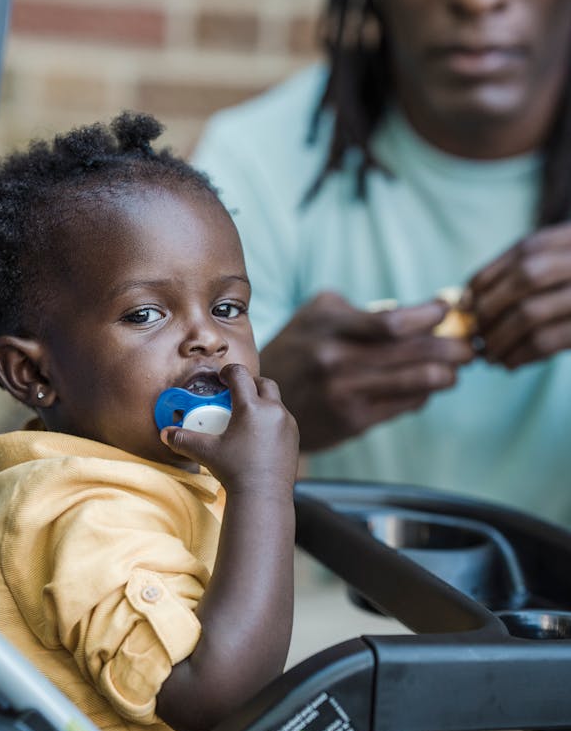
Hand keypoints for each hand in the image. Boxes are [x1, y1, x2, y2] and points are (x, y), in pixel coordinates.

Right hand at [161, 362, 298, 493]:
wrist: (264, 496)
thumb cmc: (235, 472)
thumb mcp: (206, 452)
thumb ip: (184, 439)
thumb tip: (166, 433)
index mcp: (251, 408)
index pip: (240, 375)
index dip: (228, 372)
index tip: (222, 378)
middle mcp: (273, 411)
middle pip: (264, 383)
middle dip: (250, 383)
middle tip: (236, 393)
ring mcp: (287, 423)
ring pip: (276, 402)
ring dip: (263, 402)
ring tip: (247, 416)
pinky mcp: (294, 437)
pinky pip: (283, 419)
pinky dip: (272, 419)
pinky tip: (259, 434)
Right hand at [259, 291, 474, 450]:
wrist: (261, 400)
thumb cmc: (298, 349)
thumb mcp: (316, 316)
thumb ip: (359, 311)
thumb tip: (416, 315)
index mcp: (327, 325)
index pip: (391, 322)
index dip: (428, 317)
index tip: (446, 311)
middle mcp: (334, 359)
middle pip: (410, 352)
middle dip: (449, 348)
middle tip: (469, 345)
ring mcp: (344, 392)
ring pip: (414, 381)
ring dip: (444, 375)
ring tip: (458, 369)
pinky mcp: (352, 420)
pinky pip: (402, 405)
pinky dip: (422, 394)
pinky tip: (430, 387)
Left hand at [469, 223, 570, 367]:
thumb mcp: (566, 271)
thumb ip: (529, 275)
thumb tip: (466, 299)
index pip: (526, 250)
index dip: (489, 276)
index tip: (465, 301)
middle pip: (526, 277)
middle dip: (490, 306)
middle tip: (474, 332)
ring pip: (532, 313)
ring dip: (500, 338)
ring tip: (487, 354)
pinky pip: (549, 341)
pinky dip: (521, 355)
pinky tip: (509, 364)